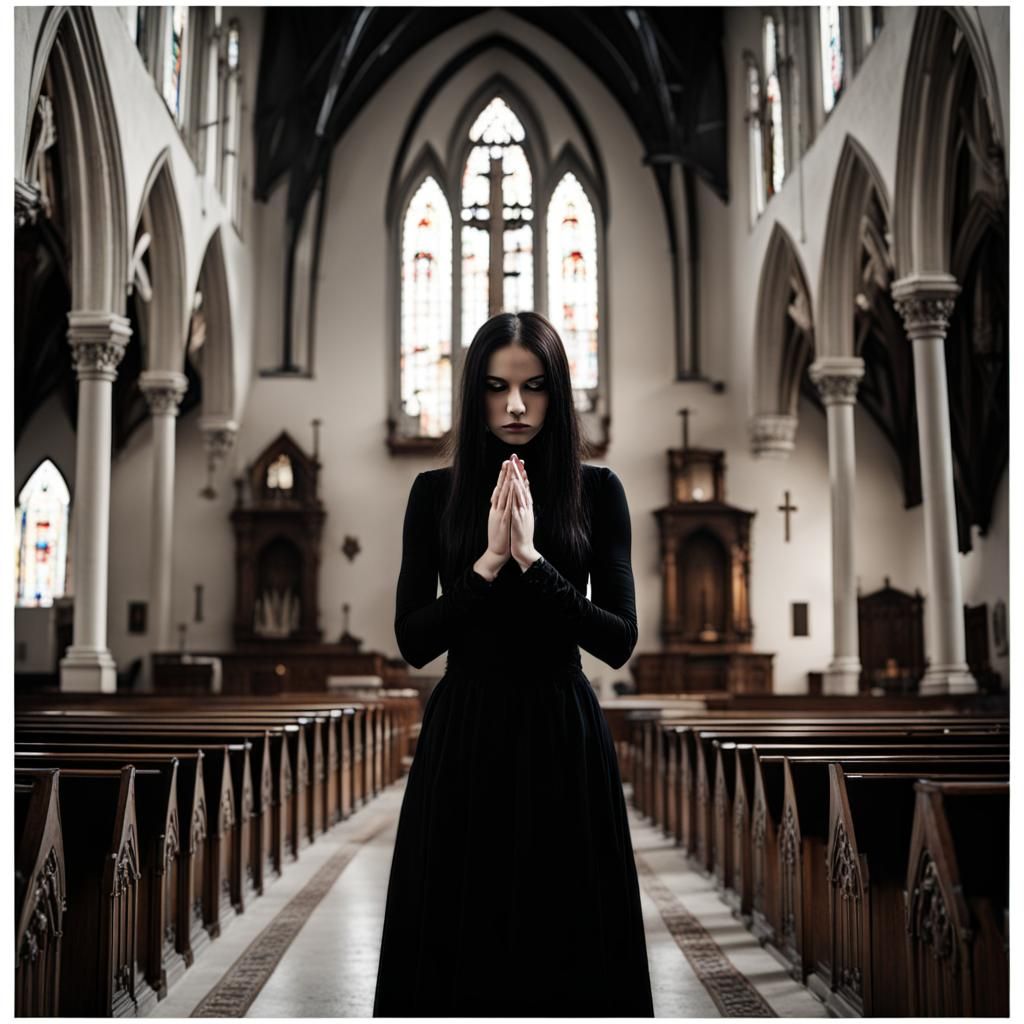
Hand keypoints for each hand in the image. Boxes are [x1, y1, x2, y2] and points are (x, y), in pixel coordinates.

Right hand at [486, 461, 513, 559]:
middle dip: (504, 474)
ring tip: (510, 468)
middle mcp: (496, 508)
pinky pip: (507, 504)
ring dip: (507, 481)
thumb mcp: (499, 519)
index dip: (504, 476)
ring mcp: (499, 513)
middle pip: (500, 488)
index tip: (508, 464)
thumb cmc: (500, 536)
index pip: (500, 488)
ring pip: (503, 494)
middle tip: (508, 460)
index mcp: (496, 508)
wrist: (497, 551)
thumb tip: (503, 500)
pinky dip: (509, 495)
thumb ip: (501, 509)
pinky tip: (512, 487)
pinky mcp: (503, 520)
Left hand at [508, 455, 538, 569]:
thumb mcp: (523, 519)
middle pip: (523, 487)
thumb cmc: (522, 536)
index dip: (522, 476)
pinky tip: (512, 485)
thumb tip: (522, 500)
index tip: (520, 464)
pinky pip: (515, 503)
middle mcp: (526, 508)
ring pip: (520, 493)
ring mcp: (522, 513)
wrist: (524, 551)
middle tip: (517, 459)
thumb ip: (523, 509)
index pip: (524, 489)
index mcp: (526, 508)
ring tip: (514, 467)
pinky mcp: (517, 519)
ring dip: (517, 479)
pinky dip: (515, 493)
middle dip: (520, 473)